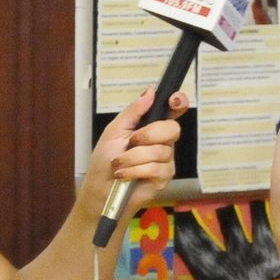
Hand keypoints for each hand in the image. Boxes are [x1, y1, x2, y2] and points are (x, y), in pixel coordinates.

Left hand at [85, 86, 185, 212]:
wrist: (100, 189)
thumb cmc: (105, 159)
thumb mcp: (114, 131)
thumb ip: (133, 111)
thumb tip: (151, 91)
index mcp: (151, 126)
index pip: (172, 110)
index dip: (178, 103)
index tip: (174, 100)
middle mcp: (162, 141)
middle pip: (172, 129)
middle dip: (150, 134)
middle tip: (131, 141)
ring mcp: (165, 159)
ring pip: (161, 151)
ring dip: (134, 157)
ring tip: (120, 164)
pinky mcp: (164, 177)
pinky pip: (157, 168)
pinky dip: (136, 170)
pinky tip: (125, 175)